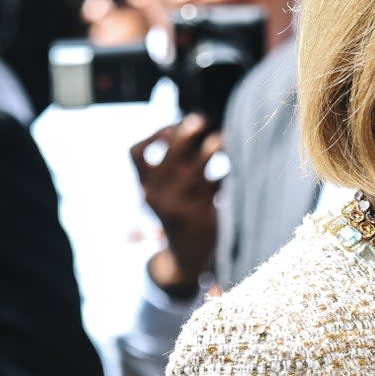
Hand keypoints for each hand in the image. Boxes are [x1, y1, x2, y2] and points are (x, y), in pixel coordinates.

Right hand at [131, 113, 222, 292]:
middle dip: (185, 134)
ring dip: (211, 149)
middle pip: (169, 156)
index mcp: (146, 187)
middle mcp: (158, 195)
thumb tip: (195, 122)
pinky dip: (226, 173)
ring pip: (196, 170)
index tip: (172, 126)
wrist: (185, 257)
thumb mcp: (167, 190)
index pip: (135, 153)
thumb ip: (176, 162)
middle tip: (202, 118)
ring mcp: (180, 206)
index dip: (153, 135)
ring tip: (223, 137)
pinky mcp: (202, 216)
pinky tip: (238, 167)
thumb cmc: (179, 211)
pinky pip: (217, 186)